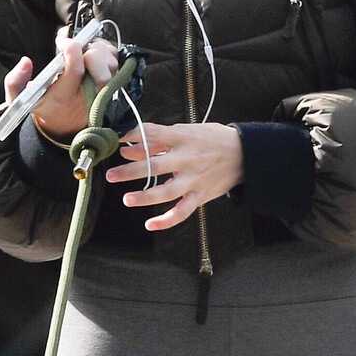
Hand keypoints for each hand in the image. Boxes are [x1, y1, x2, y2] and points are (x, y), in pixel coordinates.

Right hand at [2, 28, 119, 140]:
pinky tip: (91, 51)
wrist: (63, 123)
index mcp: (64, 98)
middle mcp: (87, 97)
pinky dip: (105, 50)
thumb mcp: (20, 99)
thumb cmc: (42, 104)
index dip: (71, 49)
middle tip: (75, 47)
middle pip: (101, 71)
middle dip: (89, 51)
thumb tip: (26, 62)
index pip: (76, 71)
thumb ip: (15, 82)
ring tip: (81, 49)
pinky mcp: (112, 85)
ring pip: (111, 65)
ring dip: (97, 49)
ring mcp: (103, 92)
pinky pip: (115, 62)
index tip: (61, 41)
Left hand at [105, 121, 243, 230]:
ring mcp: (194, 179)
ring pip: (167, 191)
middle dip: (131, 171)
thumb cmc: (212, 140)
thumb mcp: (187, 132)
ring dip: (146, 196)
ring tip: (127, 199)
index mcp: (183, 138)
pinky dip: (166, 220)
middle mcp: (188, 159)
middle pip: (155, 165)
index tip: (116, 140)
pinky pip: (182, 211)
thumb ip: (158, 140)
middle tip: (111, 175)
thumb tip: (129, 146)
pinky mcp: (200, 195)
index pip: (153, 135)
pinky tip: (150, 224)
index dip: (133, 137)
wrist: (244, 154)